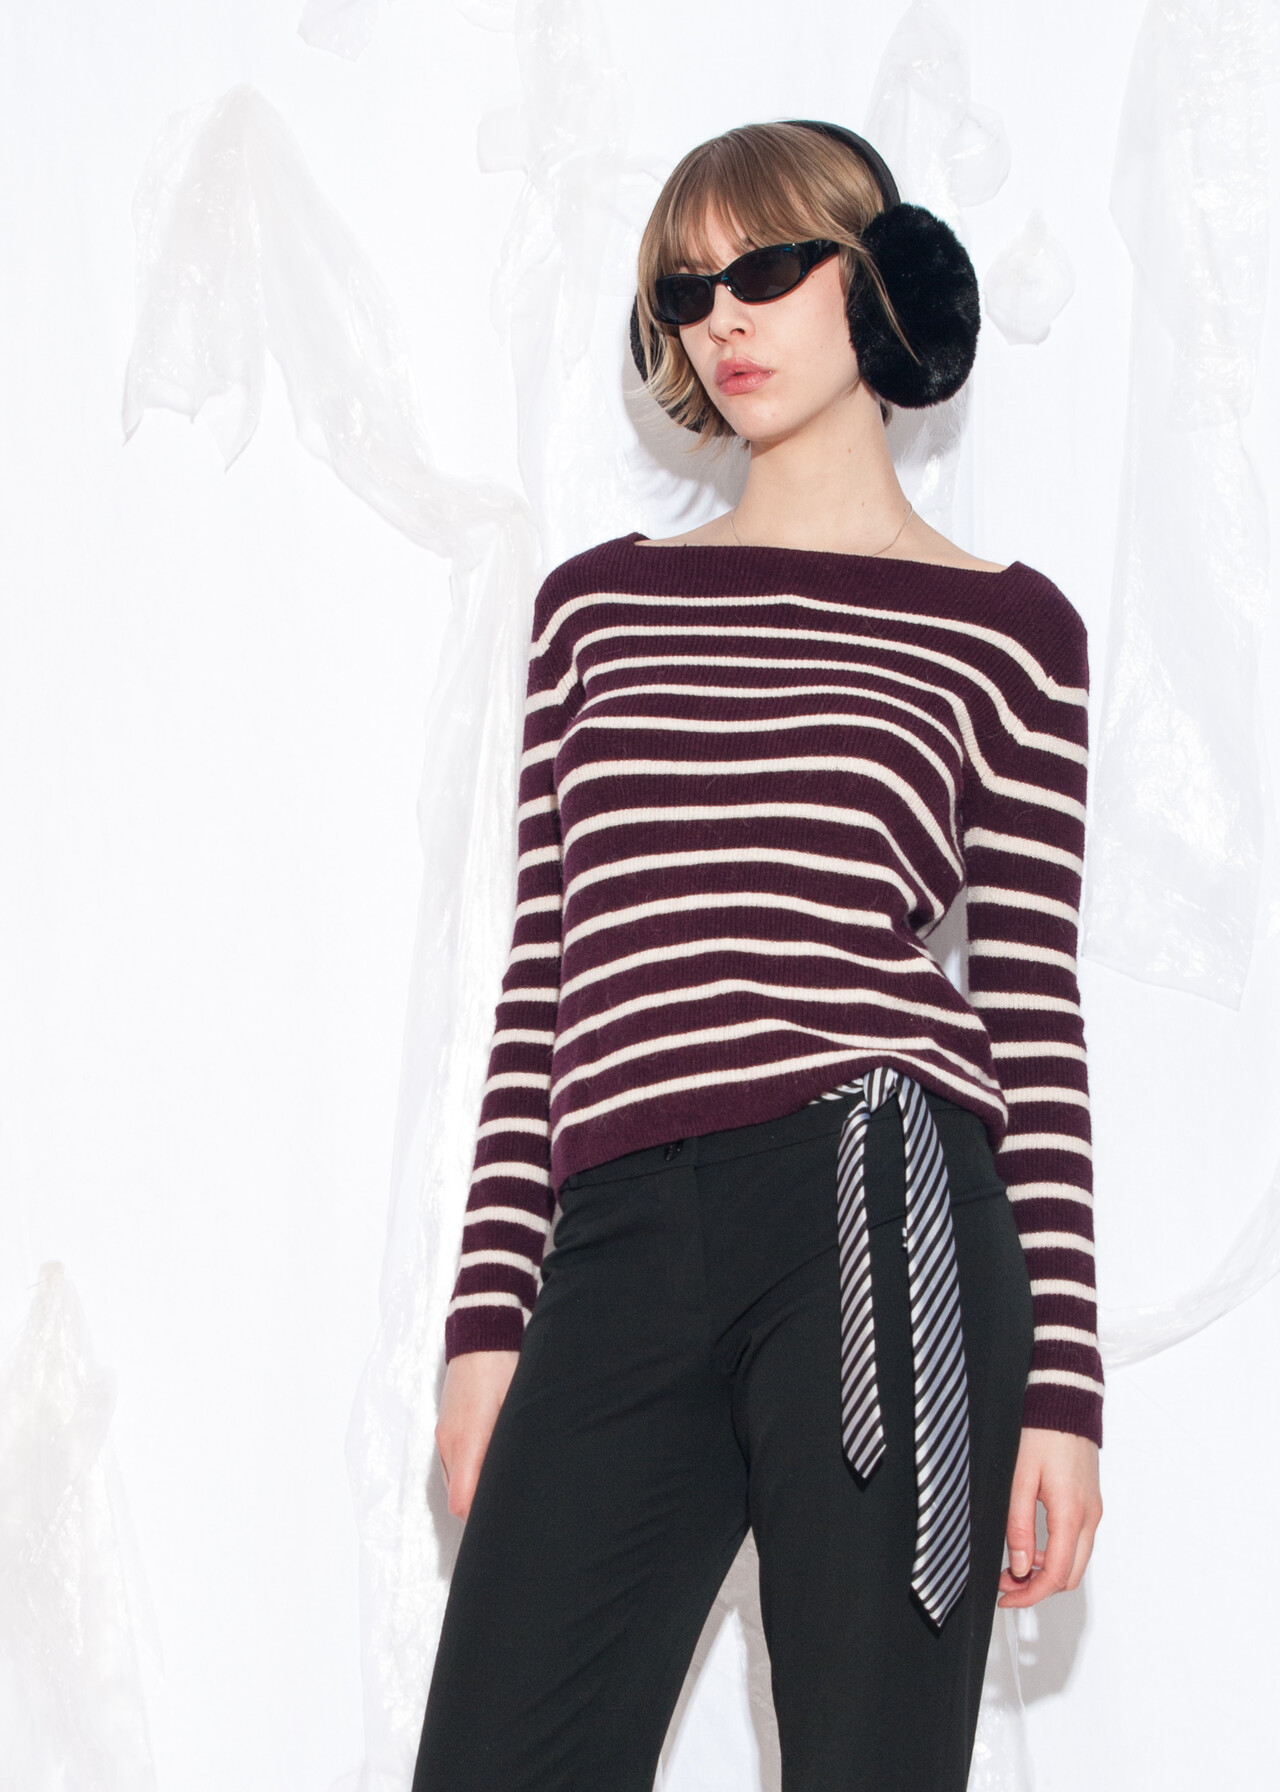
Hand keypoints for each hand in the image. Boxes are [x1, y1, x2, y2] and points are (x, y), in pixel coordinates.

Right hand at [434, 1349, 519, 1519]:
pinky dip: (470, 1473)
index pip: (462, 1501)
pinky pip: (453, 1465)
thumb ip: (517, 1446)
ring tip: (507, 1487)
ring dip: (475, 1490)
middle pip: (457, 1497)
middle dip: (481, 1509)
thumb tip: (527, 1479)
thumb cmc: (505, 1366)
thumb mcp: (518, 1407)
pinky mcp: (445, 1429)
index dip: (480, 1520)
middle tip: (512, 1510)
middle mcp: (450, 1441)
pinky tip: (493, 1466)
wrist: (481, 1336)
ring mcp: (444, 1435)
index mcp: (468, 1438)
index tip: (504, 1523)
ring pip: (455, 1482)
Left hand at [998, 1426, 1101, 1608]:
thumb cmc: (1042, 1431)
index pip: (1055, 1575)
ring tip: (1013, 1562)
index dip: (1030, 1594)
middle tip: (1006, 1582)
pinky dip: (1055, 1552)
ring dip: (1046, 1569)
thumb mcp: (1019, 1478)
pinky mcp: (1090, 1503)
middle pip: (1070, 1576)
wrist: (1065, 1401)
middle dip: (1038, 1587)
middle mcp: (1089, 1517)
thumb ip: (1018, 1525)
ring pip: (1075, 1560)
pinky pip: (1077, 1541)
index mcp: (1071, 1514)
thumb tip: (1018, 1566)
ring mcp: (1093, 1510)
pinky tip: (1031, 1542)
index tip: (1007, 1597)